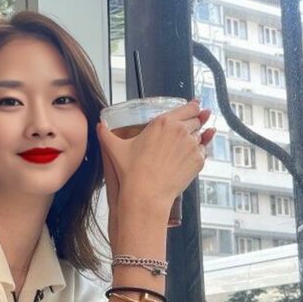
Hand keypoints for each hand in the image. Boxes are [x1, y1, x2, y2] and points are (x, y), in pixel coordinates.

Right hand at [98, 100, 215, 230]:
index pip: (189, 107)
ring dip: (197, 138)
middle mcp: (181, 130)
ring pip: (201, 136)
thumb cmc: (131, 171)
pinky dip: (199, 153)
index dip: (194, 107)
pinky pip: (203, 152)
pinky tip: (188, 157)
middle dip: (195, 122)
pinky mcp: (198, 160)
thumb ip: (106, 134)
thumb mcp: (116, 149)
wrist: (146, 194)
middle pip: (198, 119)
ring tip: (185, 146)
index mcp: (164, 122)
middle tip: (188, 129)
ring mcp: (192, 145)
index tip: (195, 108)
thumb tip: (99, 125)